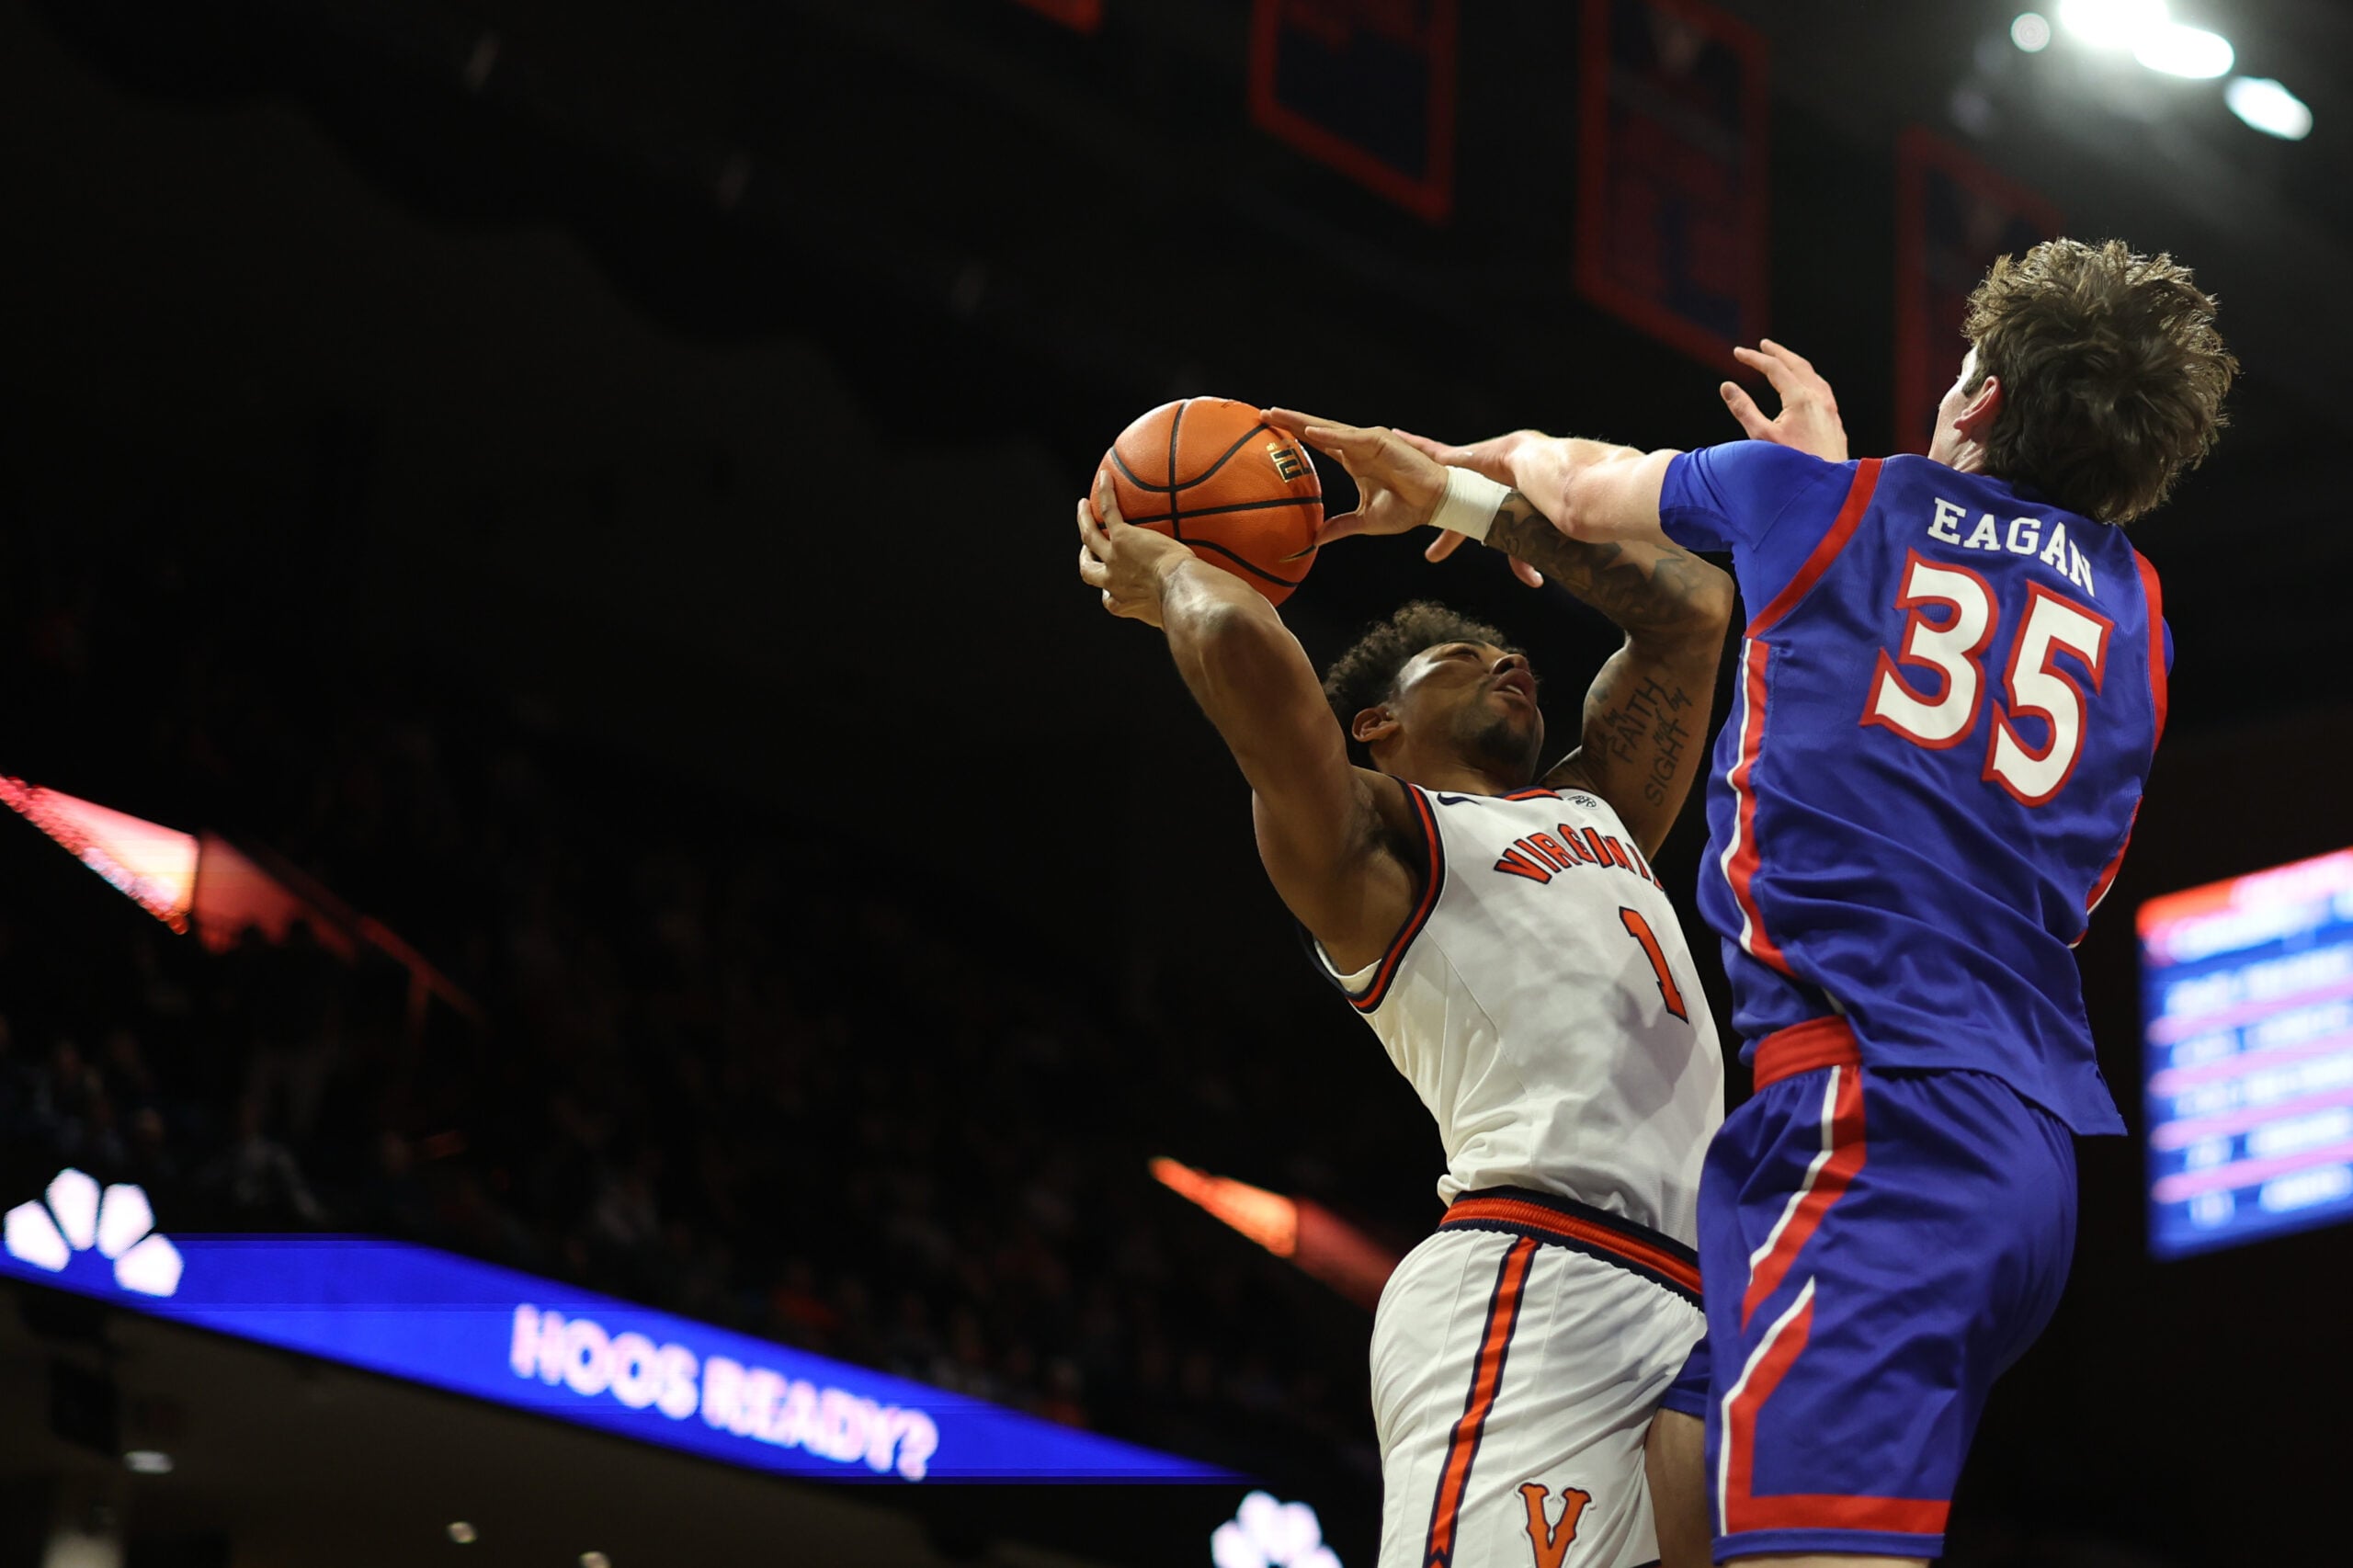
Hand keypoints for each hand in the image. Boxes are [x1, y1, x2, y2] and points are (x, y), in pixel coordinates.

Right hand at [1077, 470, 1193, 627]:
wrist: (1182, 590)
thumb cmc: (1187, 605)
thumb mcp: (1178, 614)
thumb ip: (1179, 609)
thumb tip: (1198, 607)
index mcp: (1124, 604)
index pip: (1109, 599)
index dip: (1109, 592)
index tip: (1115, 587)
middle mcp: (1112, 582)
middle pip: (1088, 571)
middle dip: (1085, 559)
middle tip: (1086, 548)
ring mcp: (1114, 558)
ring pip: (1090, 535)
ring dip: (1084, 520)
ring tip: (1083, 506)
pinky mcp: (1123, 537)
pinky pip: (1109, 511)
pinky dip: (1105, 494)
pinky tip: (1106, 477)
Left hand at [1261, 409, 1446, 546]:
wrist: (1433, 505)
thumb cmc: (1405, 508)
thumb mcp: (1364, 521)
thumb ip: (1339, 527)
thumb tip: (1315, 539)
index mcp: (1353, 461)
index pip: (1318, 443)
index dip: (1295, 434)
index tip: (1270, 429)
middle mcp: (1358, 447)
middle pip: (1318, 429)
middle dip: (1291, 420)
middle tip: (1263, 413)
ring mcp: (1368, 442)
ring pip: (1329, 427)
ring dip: (1302, 421)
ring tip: (1277, 415)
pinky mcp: (1380, 442)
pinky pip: (1350, 437)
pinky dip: (1330, 434)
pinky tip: (1310, 431)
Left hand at [1372, 429, 1538, 588]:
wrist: (1530, 472)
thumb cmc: (1525, 502)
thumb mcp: (1517, 535)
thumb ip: (1520, 560)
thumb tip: (1536, 584)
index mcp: (1478, 509)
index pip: (1457, 531)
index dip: (1444, 543)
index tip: (1431, 556)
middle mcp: (1466, 490)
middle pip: (1436, 499)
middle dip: (1418, 502)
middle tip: (1398, 508)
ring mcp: (1458, 472)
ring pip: (1428, 470)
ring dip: (1411, 466)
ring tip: (1387, 462)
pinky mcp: (1454, 455)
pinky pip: (1427, 449)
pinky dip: (1411, 443)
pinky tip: (1395, 435)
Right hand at [1720, 339, 1848, 461]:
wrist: (1828, 487)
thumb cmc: (1795, 465)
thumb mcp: (1762, 438)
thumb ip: (1743, 409)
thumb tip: (1727, 387)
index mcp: (1800, 398)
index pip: (1774, 368)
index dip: (1754, 358)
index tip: (1738, 353)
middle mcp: (1819, 398)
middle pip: (1798, 364)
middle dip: (1778, 352)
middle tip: (1763, 345)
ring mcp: (1830, 409)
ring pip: (1812, 375)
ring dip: (1795, 364)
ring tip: (1783, 361)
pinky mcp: (1834, 420)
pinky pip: (1821, 388)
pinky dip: (1808, 378)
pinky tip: (1805, 387)